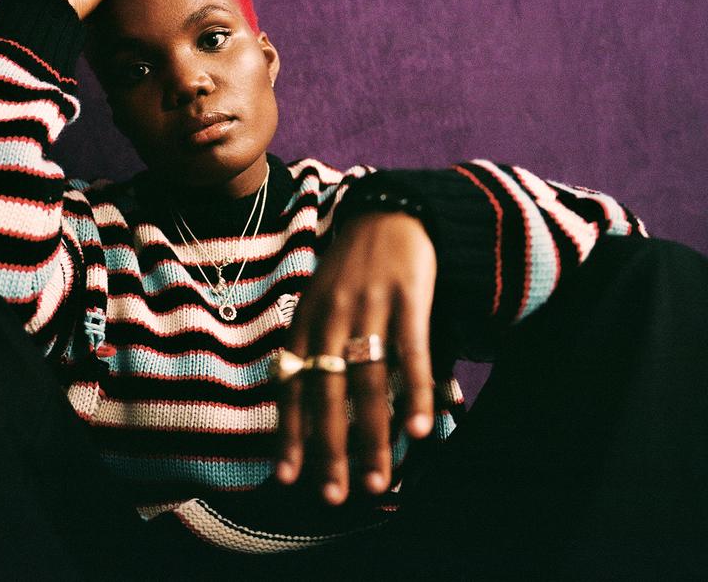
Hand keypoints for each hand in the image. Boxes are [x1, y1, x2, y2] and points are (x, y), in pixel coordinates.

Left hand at [276, 212, 437, 504]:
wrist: (387, 210)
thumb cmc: (350, 272)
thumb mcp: (318, 304)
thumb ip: (312, 351)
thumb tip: (306, 414)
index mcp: (304, 322)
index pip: (290, 386)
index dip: (289, 433)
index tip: (288, 478)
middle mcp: (330, 317)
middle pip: (327, 394)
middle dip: (329, 449)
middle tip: (335, 497)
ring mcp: (369, 307)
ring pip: (368, 383)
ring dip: (371, 436)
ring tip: (376, 481)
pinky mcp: (409, 299)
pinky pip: (412, 355)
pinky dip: (414, 394)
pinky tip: (419, 432)